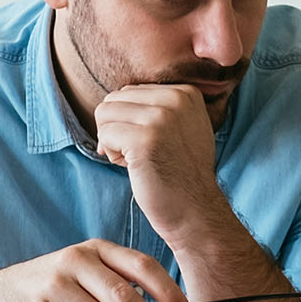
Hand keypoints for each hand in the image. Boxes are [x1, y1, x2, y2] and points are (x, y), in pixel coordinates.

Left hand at [95, 84, 229, 244]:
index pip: (130, 91)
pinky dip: (111, 154)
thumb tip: (114, 98)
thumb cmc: (182, 173)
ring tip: (136, 159)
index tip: (150, 144)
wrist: (196, 210)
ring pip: (104, 114)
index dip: (130, 121)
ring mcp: (161, 117)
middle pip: (114, 99)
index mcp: (185, 92)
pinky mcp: (144, 138)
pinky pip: (104, 134)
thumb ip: (158, 106)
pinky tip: (133, 167)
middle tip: (139, 154)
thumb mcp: (183, 127)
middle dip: (117, 128)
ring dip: (112, 140)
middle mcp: (176, 98)